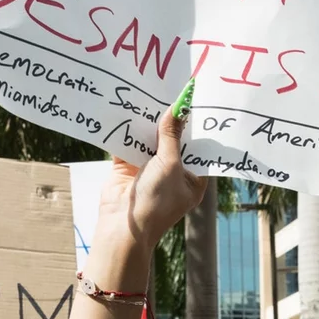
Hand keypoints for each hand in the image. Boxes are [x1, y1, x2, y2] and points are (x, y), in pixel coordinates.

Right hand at [95, 102, 206, 254]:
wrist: (121, 225)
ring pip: (150, 142)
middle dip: (170, 122)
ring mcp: (149, 171)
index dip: (196, 128)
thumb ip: (171, 135)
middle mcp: (172, 175)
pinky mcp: (127, 169)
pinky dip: (129, 131)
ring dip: (148, 125)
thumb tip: (177, 109)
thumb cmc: (156, 201)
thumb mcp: (169, 164)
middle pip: (173, 142)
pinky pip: (129, 145)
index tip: (196, 103)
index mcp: (192, 180)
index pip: (197, 149)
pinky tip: (130, 110)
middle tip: (172, 94)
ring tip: (151, 96)